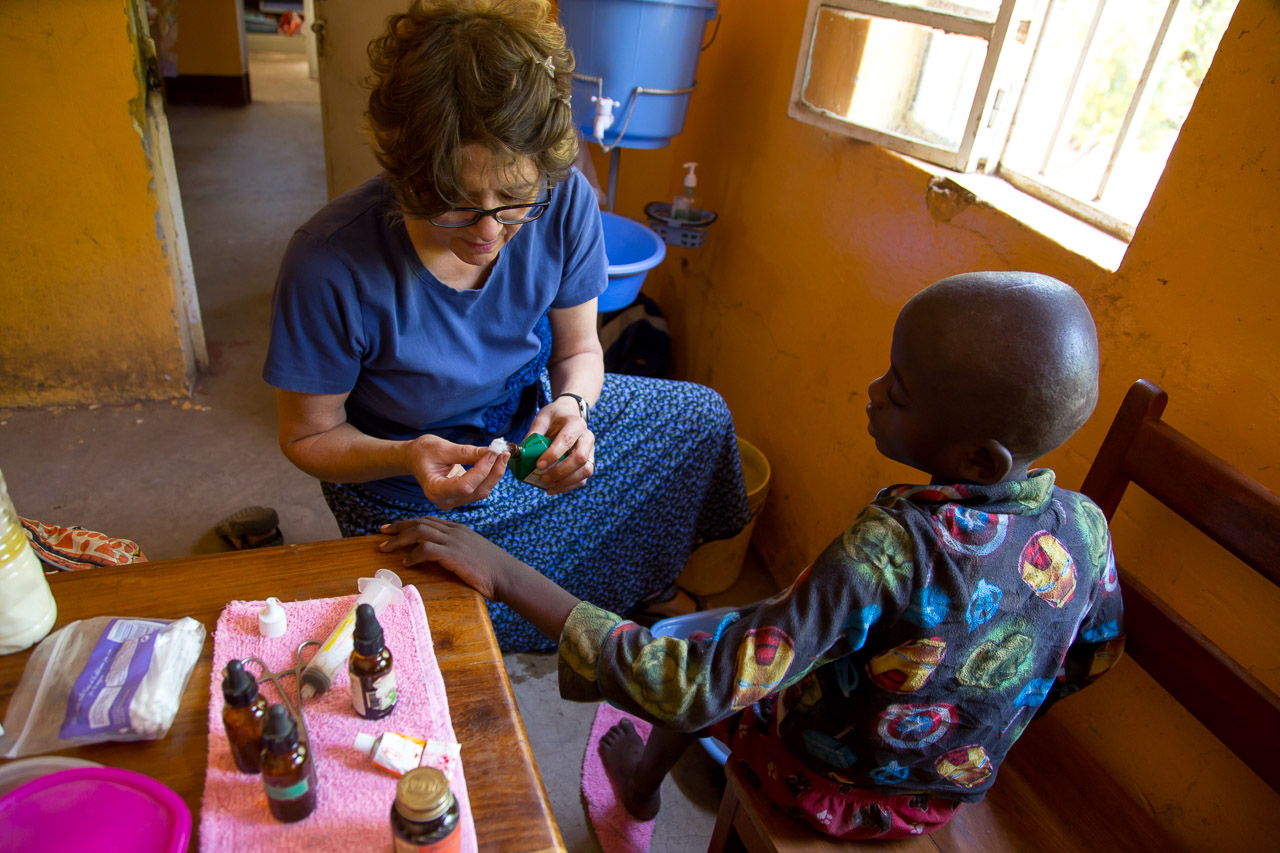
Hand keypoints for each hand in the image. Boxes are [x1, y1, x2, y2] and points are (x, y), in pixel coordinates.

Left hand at [379, 517, 521, 599]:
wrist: (506, 575)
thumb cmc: (492, 569)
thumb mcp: (472, 553)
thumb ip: (456, 550)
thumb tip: (439, 557)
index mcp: (459, 529)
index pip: (429, 520)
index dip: (409, 523)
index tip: (393, 527)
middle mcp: (454, 531)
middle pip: (420, 522)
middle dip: (398, 526)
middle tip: (382, 532)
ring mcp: (454, 541)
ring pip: (419, 532)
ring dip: (399, 539)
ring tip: (386, 548)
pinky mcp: (453, 554)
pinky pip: (426, 549)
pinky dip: (413, 555)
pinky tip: (407, 562)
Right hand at [404, 435, 508, 508]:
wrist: (414, 459)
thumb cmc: (422, 452)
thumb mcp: (442, 448)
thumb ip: (466, 452)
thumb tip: (490, 452)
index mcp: (435, 490)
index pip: (465, 485)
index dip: (482, 470)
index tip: (493, 452)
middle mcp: (445, 501)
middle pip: (477, 491)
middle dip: (493, 471)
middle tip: (503, 452)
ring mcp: (453, 501)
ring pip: (481, 491)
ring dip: (494, 473)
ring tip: (501, 454)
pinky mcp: (461, 496)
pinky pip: (479, 488)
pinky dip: (489, 475)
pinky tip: (494, 461)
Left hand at [526, 396, 595, 493]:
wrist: (569, 415)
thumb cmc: (554, 418)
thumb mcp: (542, 418)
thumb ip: (534, 433)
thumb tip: (523, 452)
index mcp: (576, 424)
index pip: (566, 440)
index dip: (553, 455)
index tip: (539, 465)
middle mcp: (587, 437)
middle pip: (580, 458)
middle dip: (561, 471)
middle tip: (543, 478)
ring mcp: (591, 451)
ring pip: (585, 470)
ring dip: (566, 482)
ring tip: (548, 486)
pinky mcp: (589, 462)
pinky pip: (583, 479)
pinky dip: (568, 487)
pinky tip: (553, 488)